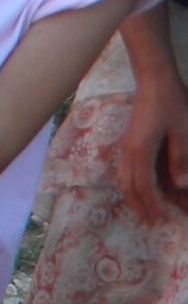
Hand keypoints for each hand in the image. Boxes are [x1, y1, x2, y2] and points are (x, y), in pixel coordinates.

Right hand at [118, 63, 187, 221]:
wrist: (154, 81)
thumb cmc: (171, 101)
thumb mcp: (182, 129)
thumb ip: (179, 157)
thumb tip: (178, 185)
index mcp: (141, 151)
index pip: (144, 186)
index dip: (152, 204)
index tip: (161, 219)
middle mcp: (128, 153)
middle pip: (127, 187)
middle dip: (139, 206)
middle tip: (151, 222)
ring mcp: (125, 148)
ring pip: (122, 181)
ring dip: (132, 198)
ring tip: (144, 210)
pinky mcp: (128, 144)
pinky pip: (123, 172)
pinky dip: (130, 185)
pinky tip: (139, 189)